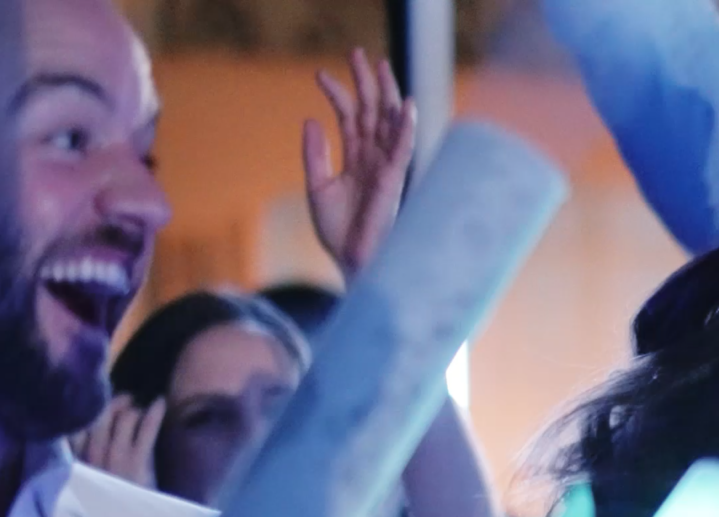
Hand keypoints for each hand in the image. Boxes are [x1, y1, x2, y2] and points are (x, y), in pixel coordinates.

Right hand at [75, 395, 164, 486]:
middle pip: (98, 419)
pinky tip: (160, 403)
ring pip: (121, 422)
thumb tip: (80, 429)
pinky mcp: (136, 464)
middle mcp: (91, 458)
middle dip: (111, 404)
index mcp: (75, 462)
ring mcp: (114, 460)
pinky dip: (153, 415)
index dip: (88, 410)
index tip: (97, 401)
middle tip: (125, 398)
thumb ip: (79, 458)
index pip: (76, 427)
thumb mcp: (84, 481)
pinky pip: (145, 432)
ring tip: (138, 407)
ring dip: (131, 410)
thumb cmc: (108, 505)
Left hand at [304, 49, 415, 278]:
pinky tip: (405, 105)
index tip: (319, 74)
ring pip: (389, 124)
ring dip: (386, 94)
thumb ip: (315, 154)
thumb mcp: (317, 187)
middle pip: (372, 113)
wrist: (351, 262)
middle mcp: (374, 160)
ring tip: (380, 65)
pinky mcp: (394, 181)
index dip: (337, 94)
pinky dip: (406, 128)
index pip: (349, 118)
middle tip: (357, 52)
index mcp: (356, 160)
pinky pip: (403, 150)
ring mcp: (385, 169)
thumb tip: (312, 119)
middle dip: (366, 83)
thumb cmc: (339, 232)